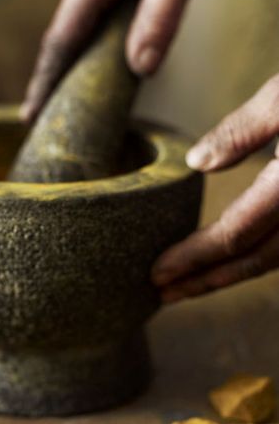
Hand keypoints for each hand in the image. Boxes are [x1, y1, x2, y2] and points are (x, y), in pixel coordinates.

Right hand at [21, 0, 190, 121]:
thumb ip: (160, 16)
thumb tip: (141, 69)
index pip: (58, 47)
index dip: (43, 86)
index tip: (28, 119)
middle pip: (59, 41)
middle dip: (48, 80)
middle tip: (37, 116)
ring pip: (72, 31)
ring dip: (64, 65)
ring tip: (58, 96)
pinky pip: (87, 22)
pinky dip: (83, 48)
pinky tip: (90, 62)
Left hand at [152, 74, 278, 302]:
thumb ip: (243, 129)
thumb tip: (196, 163)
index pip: (233, 236)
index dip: (192, 259)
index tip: (157, 274)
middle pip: (252, 261)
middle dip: (204, 281)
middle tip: (163, 295)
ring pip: (274, 261)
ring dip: (228, 276)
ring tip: (189, 286)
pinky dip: (259, 259)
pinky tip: (234, 262)